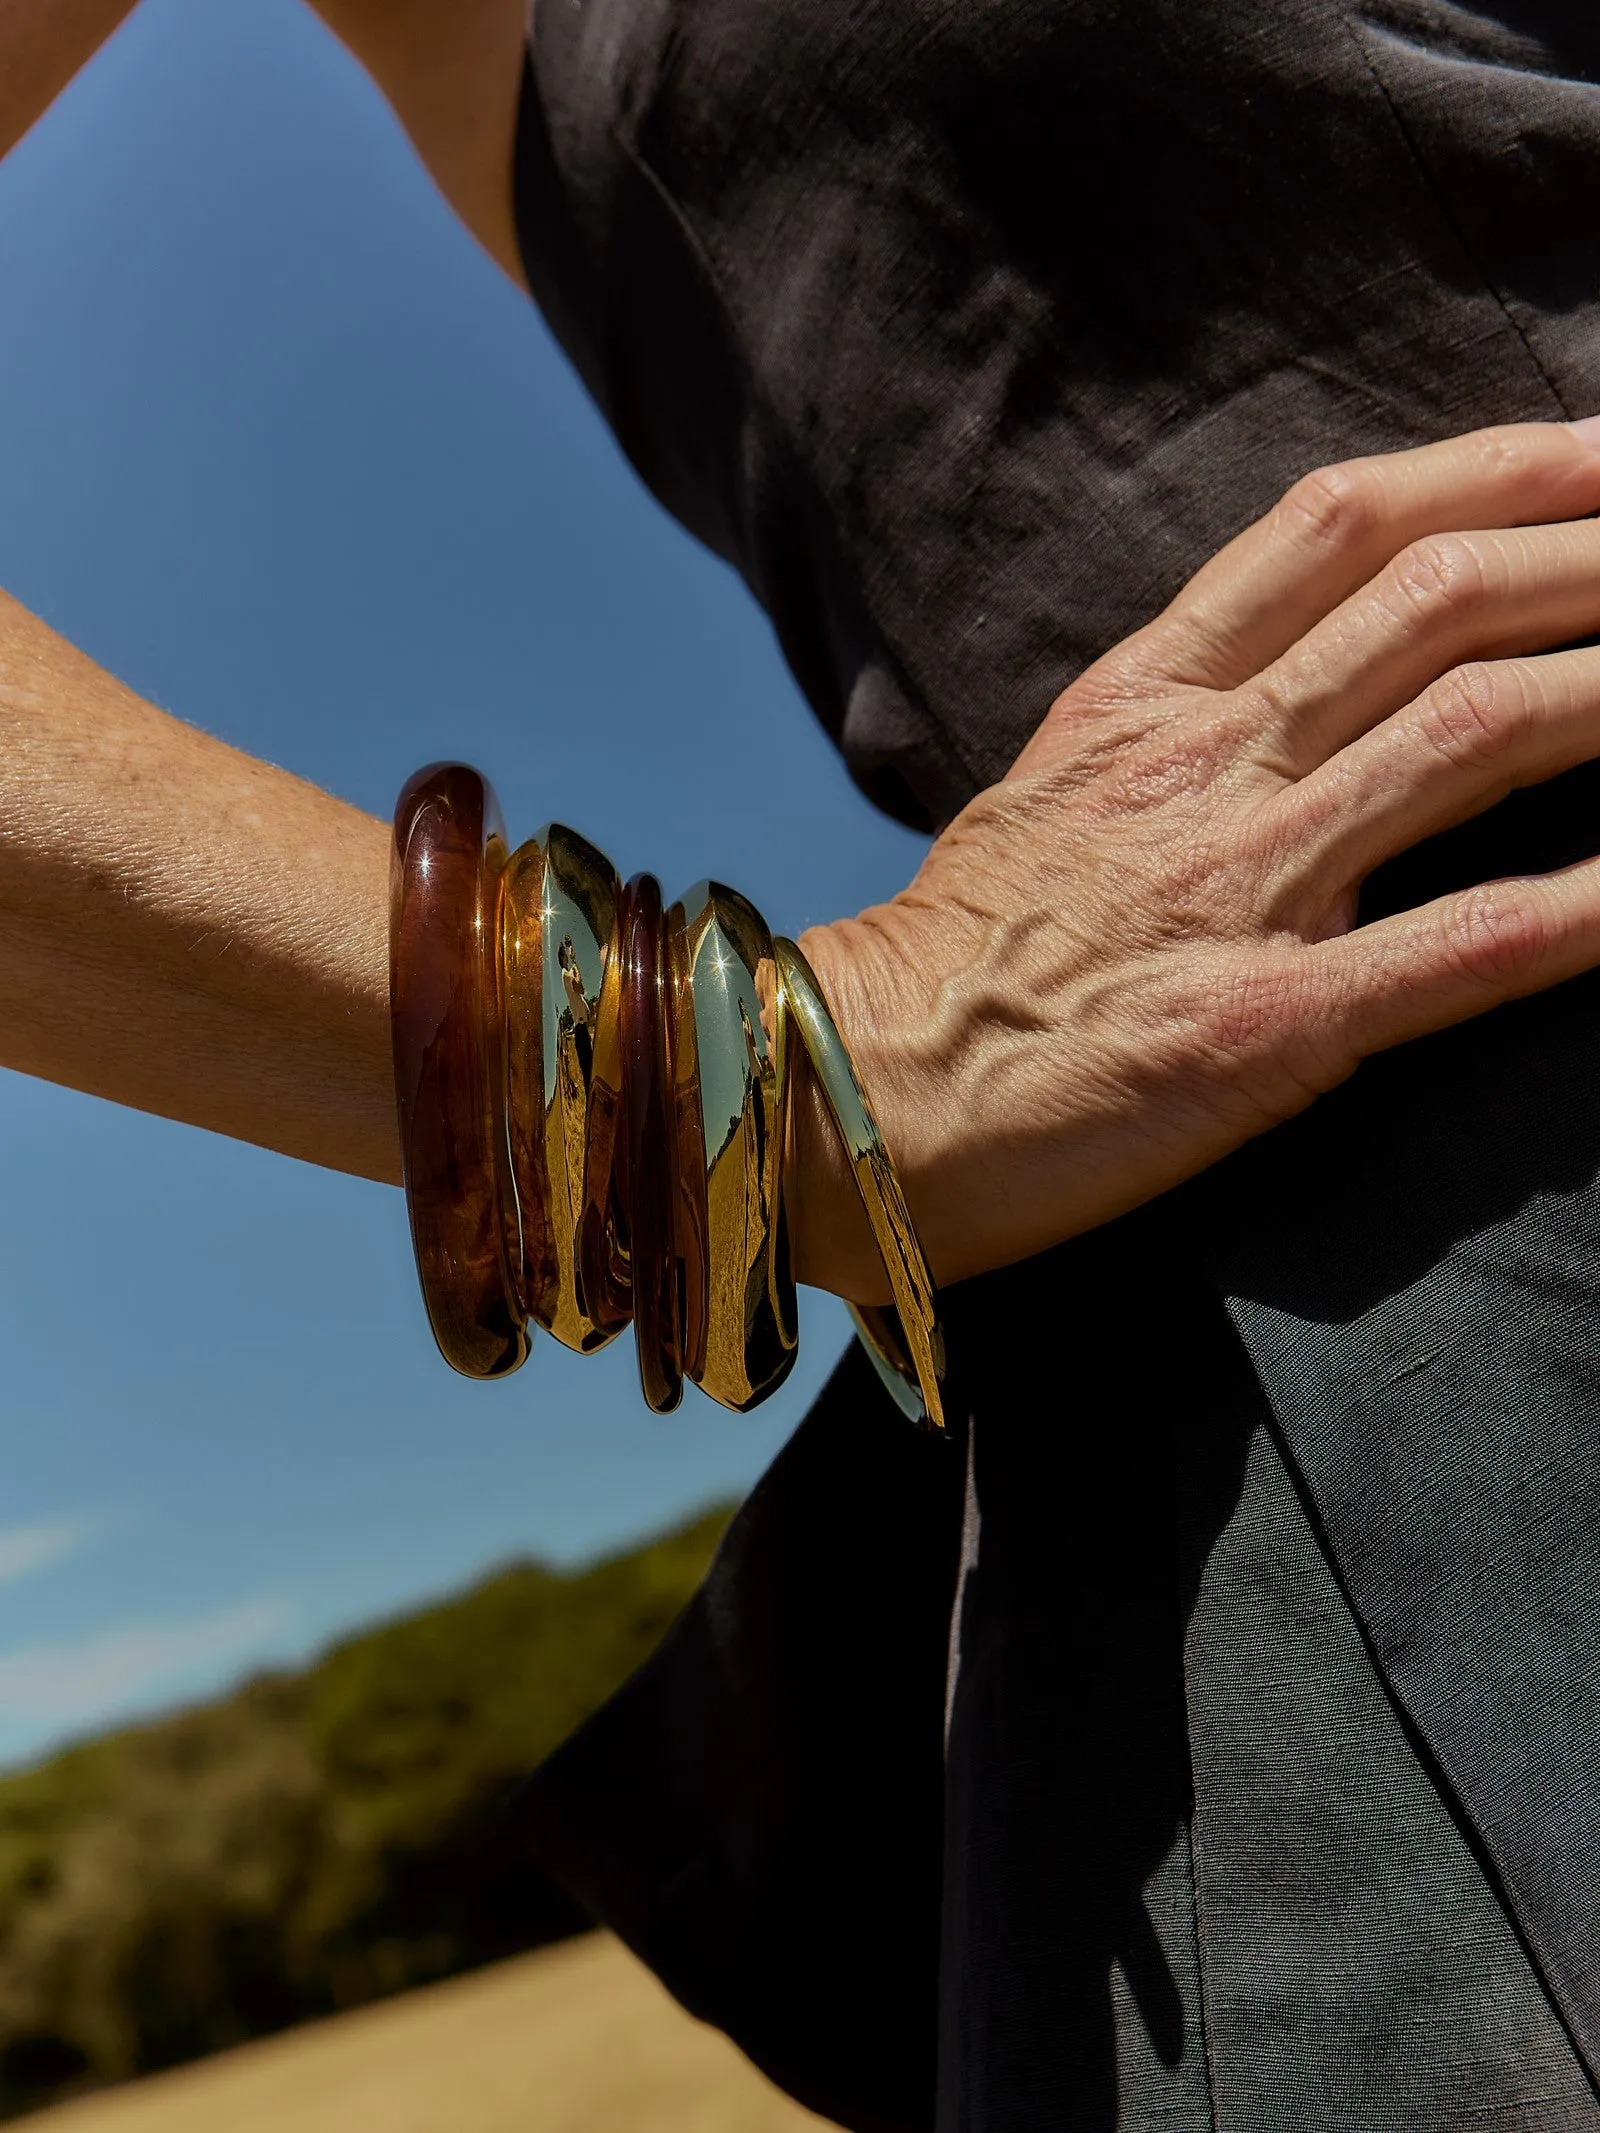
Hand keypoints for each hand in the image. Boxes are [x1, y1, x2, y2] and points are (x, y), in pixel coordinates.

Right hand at [792, 421, 1599, 1297]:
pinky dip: (1581, 910)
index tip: (1597, 455)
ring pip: (1466, 737)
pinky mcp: (1258, 1026)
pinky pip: (1453, 949)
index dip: (1486, 471)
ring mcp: (1233, 889)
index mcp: (1143, 702)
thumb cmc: (947, 964)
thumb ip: (1171, 726)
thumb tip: (1295, 691)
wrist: (842, 1099)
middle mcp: (1200, 767)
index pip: (1333, 530)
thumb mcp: (1050, 794)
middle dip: (1592, 556)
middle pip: (1432, 605)